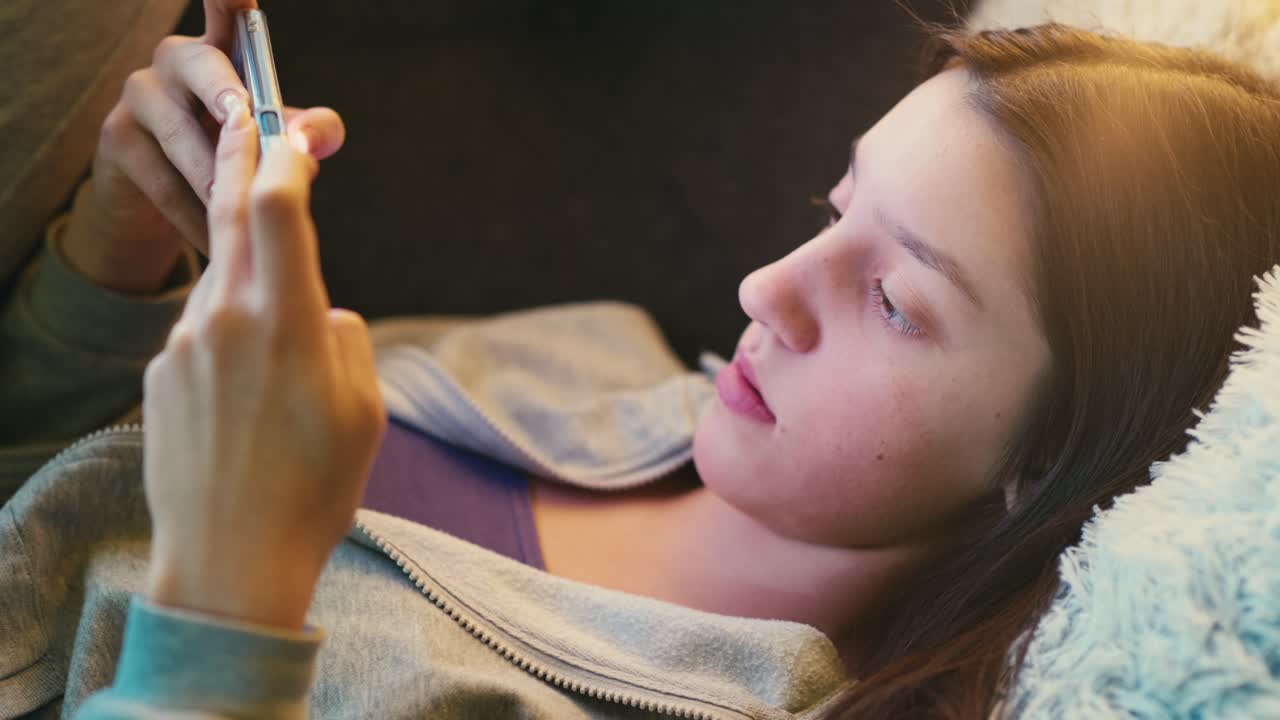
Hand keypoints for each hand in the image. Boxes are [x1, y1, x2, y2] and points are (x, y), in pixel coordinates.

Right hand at [60, 0, 345, 293]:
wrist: (165, 203)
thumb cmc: (232, 157)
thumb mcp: (275, 143)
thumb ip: (308, 132)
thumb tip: (315, 138)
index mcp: (223, 51)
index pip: (226, 9)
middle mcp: (176, 59)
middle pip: (201, 62)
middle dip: (224, 92)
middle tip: (244, 119)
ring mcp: (139, 93)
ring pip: (180, 132)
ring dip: (214, 176)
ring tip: (240, 215)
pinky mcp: (116, 138)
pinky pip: (161, 180)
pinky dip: (193, 216)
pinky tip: (217, 245)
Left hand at [141, 100, 385, 629]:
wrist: (229, 562)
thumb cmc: (314, 492)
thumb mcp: (365, 412)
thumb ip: (347, 340)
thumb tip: (322, 312)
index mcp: (285, 323)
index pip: (279, 211)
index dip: (287, 160)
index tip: (296, 136)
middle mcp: (224, 320)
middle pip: (233, 216)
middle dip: (243, 160)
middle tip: (252, 124)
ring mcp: (184, 346)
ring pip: (224, 282)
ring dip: (250, 278)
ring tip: (282, 355)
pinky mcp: (161, 376)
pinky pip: (205, 333)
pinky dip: (232, 336)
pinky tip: (251, 397)